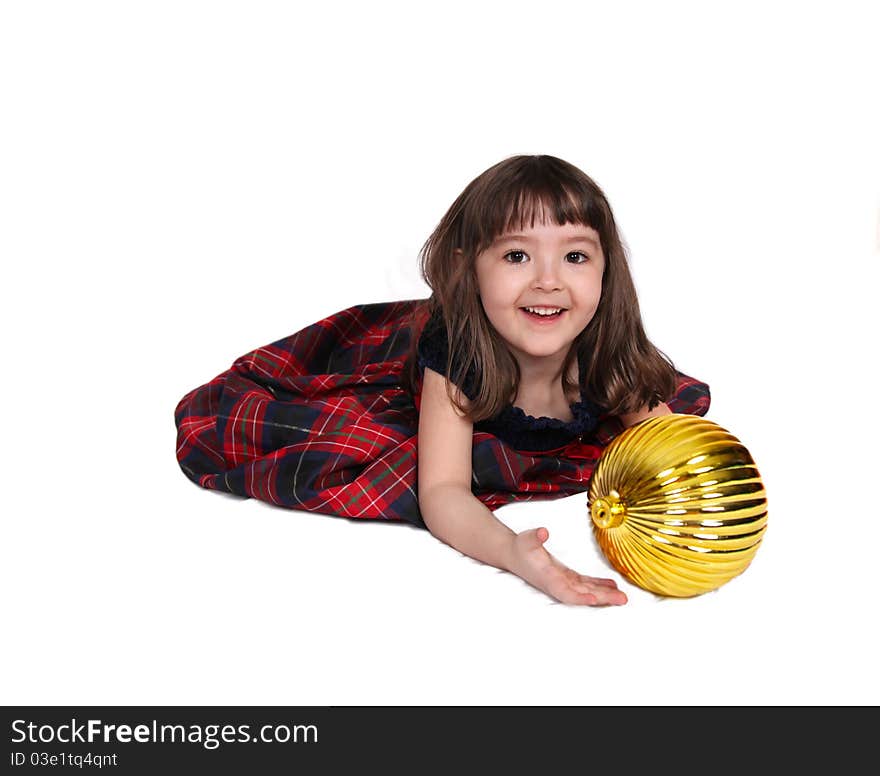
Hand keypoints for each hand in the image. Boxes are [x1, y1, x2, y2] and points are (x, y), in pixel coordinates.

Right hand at [507, 527, 627, 605]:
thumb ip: (535, 536)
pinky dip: (599, 585)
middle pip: (582, 595)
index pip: (565, 592)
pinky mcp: (567, 577)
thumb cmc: (520, 548)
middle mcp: (557, 584)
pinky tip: (611, 586)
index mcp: (547, 578)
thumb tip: (544, 532)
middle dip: (602, 598)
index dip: (579, 598)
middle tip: (621, 599)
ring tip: (622, 596)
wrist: (514, 555)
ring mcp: (564, 581)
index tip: (593, 599)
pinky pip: (586, 584)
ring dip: (605, 594)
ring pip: (587, 590)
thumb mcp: (526, 539)